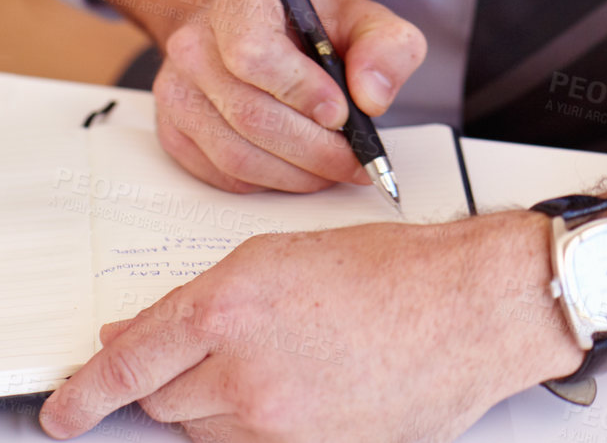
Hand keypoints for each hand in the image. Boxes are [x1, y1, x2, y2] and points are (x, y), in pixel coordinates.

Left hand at [38, 213, 575, 442]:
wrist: (467, 308)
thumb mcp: (284, 256)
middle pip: (163, 396)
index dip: (86, 391)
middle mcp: (243, 365)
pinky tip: (300, 385)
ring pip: (203, 427)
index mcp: (232, 300)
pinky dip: (254, 423)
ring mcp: (272, 419)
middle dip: (175, 375)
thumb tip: (142, 334)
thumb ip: (204, 298)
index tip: (64, 409)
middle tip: (224, 345)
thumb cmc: (395, 269)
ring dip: (217, 400)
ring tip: (283, 356)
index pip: (131, 360)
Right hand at [153, 0, 426, 192]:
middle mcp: (193, 41)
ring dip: (295, 173)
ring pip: (235, 154)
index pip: (255, 53)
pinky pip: (221, 175)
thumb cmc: (306, 22)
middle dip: (314, 148)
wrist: (251, 25)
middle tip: (356, 160)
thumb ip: (385, 46)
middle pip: (250, 114)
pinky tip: (300, 169)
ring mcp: (175, 89)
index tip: (342, 113)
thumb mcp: (360, 16)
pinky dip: (269, 183)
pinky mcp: (173, 131)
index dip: (301, 90)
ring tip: (334, 168)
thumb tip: (372, 99)